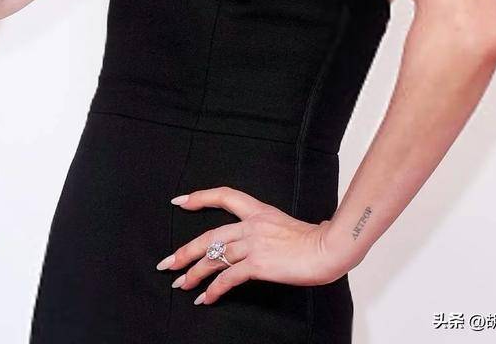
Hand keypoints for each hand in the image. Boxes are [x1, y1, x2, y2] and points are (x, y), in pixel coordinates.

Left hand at [156, 185, 344, 305]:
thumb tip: (272, 236)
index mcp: (259, 210)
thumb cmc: (315, 239)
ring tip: (181, 285)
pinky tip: (205, 299)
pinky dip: (214, 289)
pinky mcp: (258, 264)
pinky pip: (228, 277)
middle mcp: (252, 224)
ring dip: (194, 274)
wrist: (327, 249)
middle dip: (185, 251)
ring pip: (214, 258)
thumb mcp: (288, 225)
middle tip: (167, 263)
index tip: (180, 201)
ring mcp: (253, 243)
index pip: (224, 196)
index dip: (200, 197)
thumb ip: (273, 228)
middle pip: (209, 235)